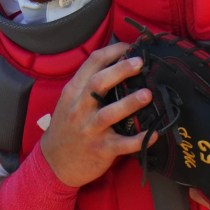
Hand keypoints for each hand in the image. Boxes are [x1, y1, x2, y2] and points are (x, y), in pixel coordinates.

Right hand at [38, 43, 151, 188]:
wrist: (54, 163)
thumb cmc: (67, 128)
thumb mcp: (69, 101)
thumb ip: (88, 85)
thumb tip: (118, 64)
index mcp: (74, 92)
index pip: (91, 63)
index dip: (112, 51)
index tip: (130, 46)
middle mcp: (80, 109)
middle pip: (99, 84)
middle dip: (121, 70)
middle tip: (140, 63)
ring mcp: (90, 130)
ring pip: (109, 114)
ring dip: (130, 103)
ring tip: (148, 94)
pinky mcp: (101, 150)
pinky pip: (123, 145)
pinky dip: (139, 140)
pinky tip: (155, 135)